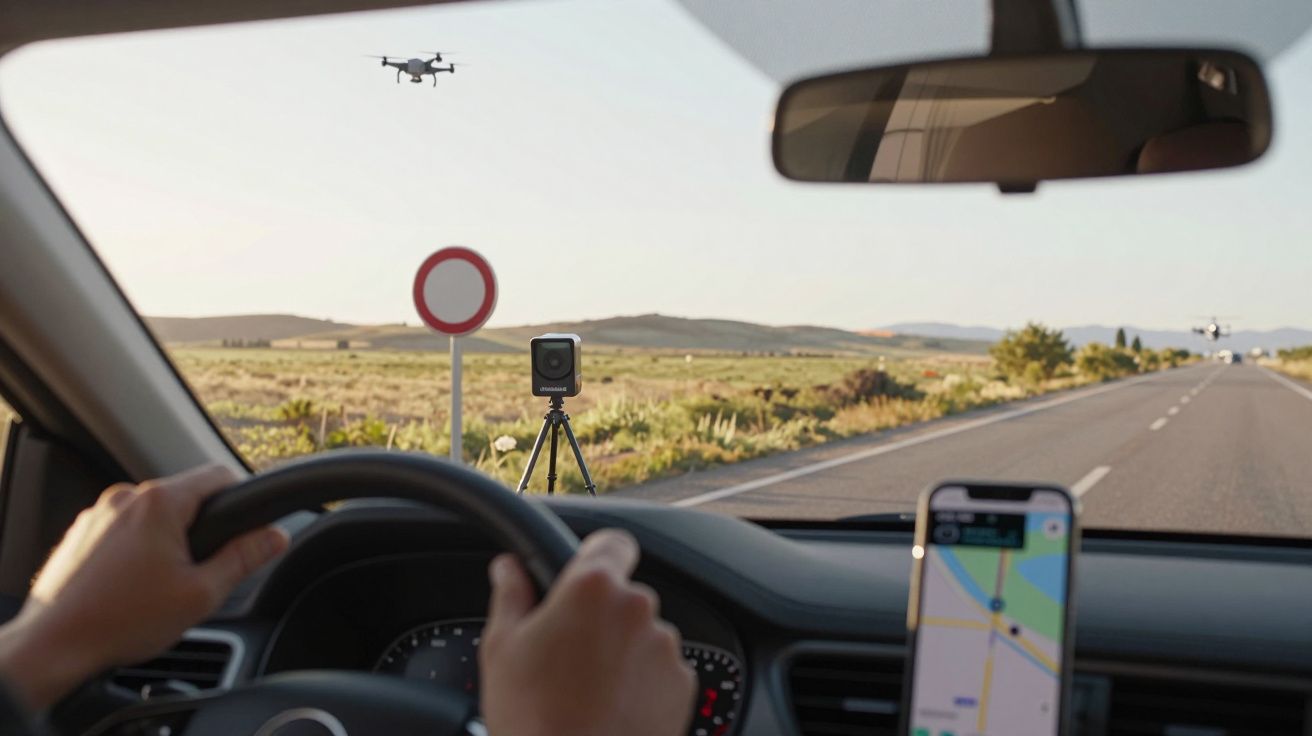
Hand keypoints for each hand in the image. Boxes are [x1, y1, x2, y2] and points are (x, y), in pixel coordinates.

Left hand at [0, 464, 287, 710]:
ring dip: (166, 540)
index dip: (243, 500)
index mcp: (160, 502)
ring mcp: (98, 513)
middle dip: (200, 529)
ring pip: (153, 515)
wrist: (52, 647)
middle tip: (200, 572)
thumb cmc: (124, 620)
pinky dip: (136, 550)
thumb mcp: (202, 593)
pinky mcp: (80, 532)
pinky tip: (133, 587)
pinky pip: (124, 529)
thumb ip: (245, 558)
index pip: (220, 476)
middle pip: (186, 497)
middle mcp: (127, 496)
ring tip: (160, 586)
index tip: (248, 527)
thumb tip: (276, 536)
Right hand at [480, 529, 695, 735]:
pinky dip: (643, 683)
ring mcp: (665, 647)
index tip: (585, 575)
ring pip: (643, 634)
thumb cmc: (534, 718)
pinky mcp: (682, 684)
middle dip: (602, 616)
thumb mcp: (502, 649)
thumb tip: (508, 568)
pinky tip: (612, 707)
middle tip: (570, 652)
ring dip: (623, 651)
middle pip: (624, 596)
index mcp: (593, 588)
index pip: (612, 543)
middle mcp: (638, 608)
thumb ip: (511, 595)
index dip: (597, 556)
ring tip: (589, 689)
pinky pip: (661, 670)